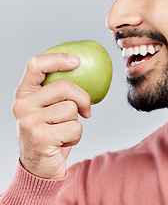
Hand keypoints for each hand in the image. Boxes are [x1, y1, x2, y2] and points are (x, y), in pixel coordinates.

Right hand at [13, 53, 91, 178]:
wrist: (39, 168)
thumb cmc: (49, 134)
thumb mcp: (48, 110)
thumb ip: (57, 94)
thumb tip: (84, 76)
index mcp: (23, 94)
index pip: (35, 65)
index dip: (57, 59)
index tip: (77, 62)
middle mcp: (22, 105)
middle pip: (63, 87)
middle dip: (82, 98)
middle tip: (86, 110)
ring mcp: (29, 121)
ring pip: (71, 109)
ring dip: (76, 122)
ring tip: (63, 131)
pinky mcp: (40, 137)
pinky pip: (75, 127)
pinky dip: (77, 136)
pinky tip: (63, 142)